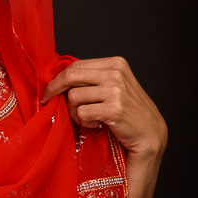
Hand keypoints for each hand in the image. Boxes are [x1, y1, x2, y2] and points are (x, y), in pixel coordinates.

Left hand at [41, 57, 166, 161]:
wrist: (150, 134)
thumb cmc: (128, 113)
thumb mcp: (114, 87)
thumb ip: (93, 79)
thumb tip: (60, 78)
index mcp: (116, 63)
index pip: (77, 65)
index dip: (58, 78)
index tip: (49, 90)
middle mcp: (116, 73)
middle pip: (71, 75)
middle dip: (54, 89)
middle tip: (47, 101)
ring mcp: (115, 90)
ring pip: (73, 97)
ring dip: (75, 112)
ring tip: (88, 118)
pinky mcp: (113, 109)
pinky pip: (82, 113)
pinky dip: (84, 122)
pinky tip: (97, 124)